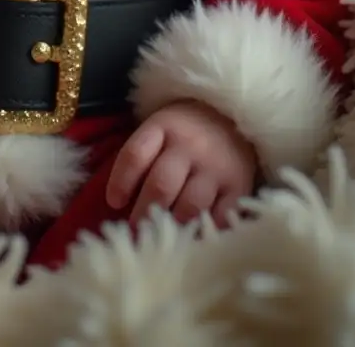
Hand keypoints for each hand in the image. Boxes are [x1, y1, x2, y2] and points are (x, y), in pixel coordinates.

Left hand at [106, 100, 256, 228]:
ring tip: (163, 237)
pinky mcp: (239, 186)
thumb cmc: (186, 131)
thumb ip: (143, 157)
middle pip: (161, 185)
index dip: (120, 182)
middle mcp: (191, 146)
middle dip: (143, 213)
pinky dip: (206, 231)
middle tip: (135, 229)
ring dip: (173, 225)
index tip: (114, 202)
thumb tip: (118, 203)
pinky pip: (222, 216)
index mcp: (165, 126)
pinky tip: (195, 237)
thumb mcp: (161, 128)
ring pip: (190, 205)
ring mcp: (217, 166)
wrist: (234, 117)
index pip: (135, 154)